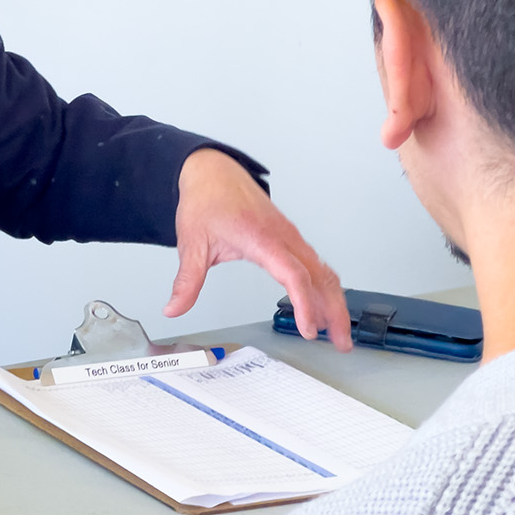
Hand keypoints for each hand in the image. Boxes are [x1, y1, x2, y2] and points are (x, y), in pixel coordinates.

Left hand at [170, 148, 351, 350]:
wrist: (214, 172)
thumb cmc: (207, 200)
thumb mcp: (192, 243)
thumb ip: (186, 281)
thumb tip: (174, 308)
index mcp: (261, 238)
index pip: (293, 275)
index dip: (305, 304)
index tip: (309, 330)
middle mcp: (283, 237)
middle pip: (320, 277)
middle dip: (335, 311)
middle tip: (340, 342)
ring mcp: (291, 237)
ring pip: (323, 271)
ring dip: (334, 301)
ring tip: (338, 333)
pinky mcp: (291, 238)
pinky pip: (316, 264)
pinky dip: (325, 287)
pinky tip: (325, 306)